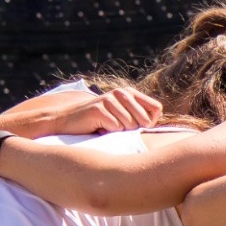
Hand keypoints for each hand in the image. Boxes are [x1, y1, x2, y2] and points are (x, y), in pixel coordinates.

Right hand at [19, 86, 162, 136]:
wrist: (68, 121)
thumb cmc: (99, 123)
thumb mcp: (122, 117)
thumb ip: (139, 117)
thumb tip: (157, 124)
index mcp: (130, 93)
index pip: (156, 109)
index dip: (149, 122)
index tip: (135, 126)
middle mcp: (121, 92)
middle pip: (144, 120)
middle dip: (132, 129)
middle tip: (115, 127)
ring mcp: (110, 99)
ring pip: (129, 125)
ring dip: (118, 132)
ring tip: (106, 127)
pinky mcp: (99, 108)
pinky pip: (115, 128)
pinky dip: (108, 132)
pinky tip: (98, 127)